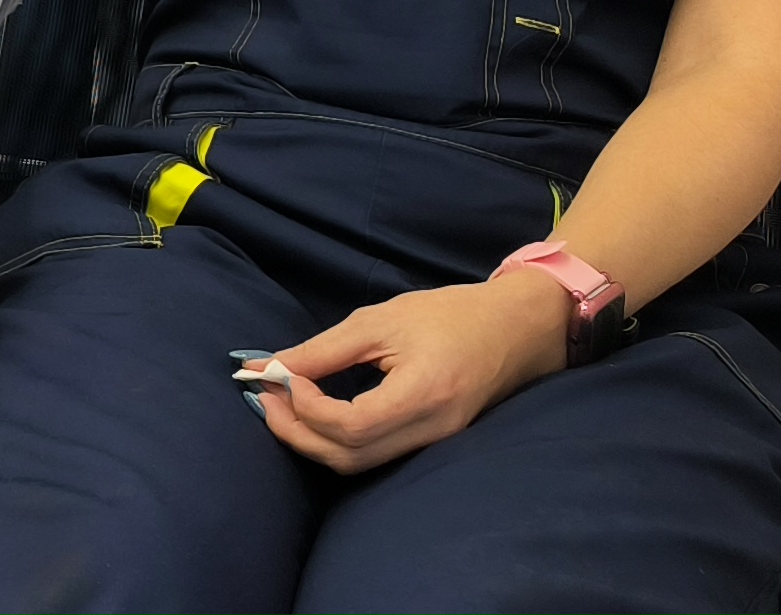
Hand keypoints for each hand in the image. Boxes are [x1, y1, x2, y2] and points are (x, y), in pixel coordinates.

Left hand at [249, 271, 575, 472]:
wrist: (515, 329)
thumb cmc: (449, 316)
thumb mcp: (380, 321)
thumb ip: (322, 350)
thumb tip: (267, 369)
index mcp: (423, 394)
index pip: (351, 425)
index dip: (305, 408)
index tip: (281, 377)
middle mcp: (432, 430)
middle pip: (349, 457)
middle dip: (297, 433)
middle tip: (265, 397)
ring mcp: (436, 443)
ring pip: (359, 464)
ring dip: (313, 441)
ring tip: (283, 404)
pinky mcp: (432, 444)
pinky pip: (376, 456)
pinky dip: (338, 441)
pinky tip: (316, 414)